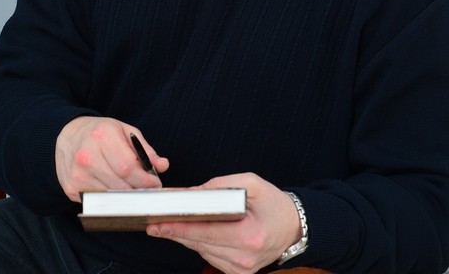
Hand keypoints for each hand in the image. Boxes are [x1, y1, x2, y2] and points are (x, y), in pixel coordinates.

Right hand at [55, 116, 168, 201]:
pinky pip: (98, 201)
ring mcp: (77, 174)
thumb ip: (145, 149)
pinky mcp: (71, 188)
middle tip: (147, 189)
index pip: (128, 167)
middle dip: (138, 190)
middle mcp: (87, 156)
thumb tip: (163, 165)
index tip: (156, 184)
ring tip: (132, 188)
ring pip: (110, 196)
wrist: (67, 136)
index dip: (145, 179)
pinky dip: (110, 199)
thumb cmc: (100, 132)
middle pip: (120, 185)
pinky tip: (114, 190)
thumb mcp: (125, 131)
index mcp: (103, 136)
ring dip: (125, 197)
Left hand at [146, 172, 301, 273]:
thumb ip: (221, 186)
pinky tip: (192, 232)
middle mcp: (244, 259)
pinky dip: (200, 243)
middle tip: (153, 223)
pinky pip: (210, 257)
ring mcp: (240, 270)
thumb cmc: (274, 203)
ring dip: (186, 238)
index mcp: (250, 236)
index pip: (206, 232)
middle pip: (200, 244)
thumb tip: (192, 193)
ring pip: (202, 252)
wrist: (294, 228)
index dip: (179, 227)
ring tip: (168, 224)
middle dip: (175, 232)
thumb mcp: (252, 183)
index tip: (158, 223)